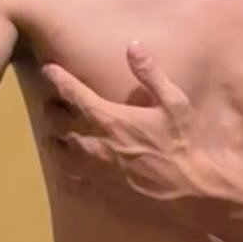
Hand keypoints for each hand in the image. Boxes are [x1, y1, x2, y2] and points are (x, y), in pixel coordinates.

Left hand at [40, 43, 221, 216]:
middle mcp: (96, 146)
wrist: (194, 192)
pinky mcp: (103, 196)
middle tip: (52, 104)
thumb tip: (133, 45)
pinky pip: (73, 185)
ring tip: (53, 138)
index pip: (74, 94)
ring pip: (60, 156)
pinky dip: (66, 176)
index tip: (48, 69)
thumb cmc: (185, 144)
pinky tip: (66, 174)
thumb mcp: (174, 102)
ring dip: (54, 144)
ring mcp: (96, 173)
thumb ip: (150, 74)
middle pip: (59, 125)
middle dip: (52, 111)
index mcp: (111, 120)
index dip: (58, 79)